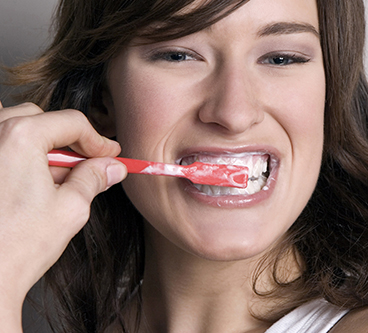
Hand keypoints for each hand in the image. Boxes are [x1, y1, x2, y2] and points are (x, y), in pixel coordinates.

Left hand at [0, 102, 126, 328]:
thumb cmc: (18, 246)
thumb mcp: (72, 207)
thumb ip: (95, 177)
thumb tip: (112, 167)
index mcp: (21, 137)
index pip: (72, 122)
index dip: (98, 140)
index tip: (110, 155)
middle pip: (45, 120)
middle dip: (71, 141)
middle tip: (89, 165)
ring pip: (20, 129)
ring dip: (44, 146)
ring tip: (58, 178)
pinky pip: (3, 145)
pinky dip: (21, 154)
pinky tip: (32, 181)